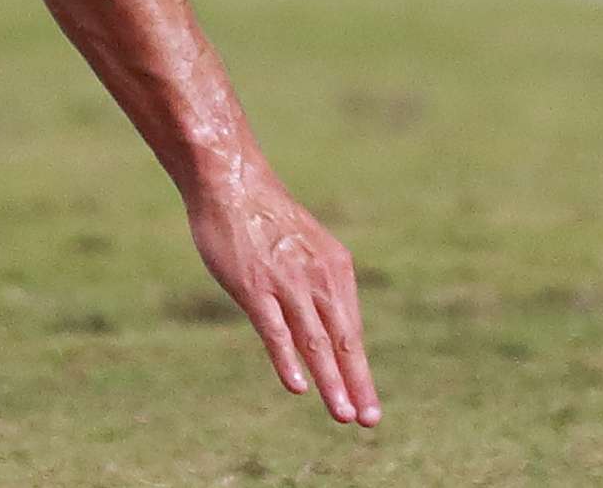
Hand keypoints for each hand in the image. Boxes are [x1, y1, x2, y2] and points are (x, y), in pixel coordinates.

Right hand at [183, 163, 377, 428]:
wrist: (233, 181)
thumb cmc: (266, 221)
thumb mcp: (304, 251)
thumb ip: (316, 286)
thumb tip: (324, 327)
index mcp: (335, 270)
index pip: (351, 332)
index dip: (359, 372)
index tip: (369, 407)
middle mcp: (318, 278)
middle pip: (342, 341)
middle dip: (357, 384)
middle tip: (368, 421)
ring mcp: (287, 283)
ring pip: (315, 341)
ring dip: (330, 381)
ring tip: (343, 415)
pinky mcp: (255, 286)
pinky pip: (275, 329)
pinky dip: (287, 358)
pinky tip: (298, 386)